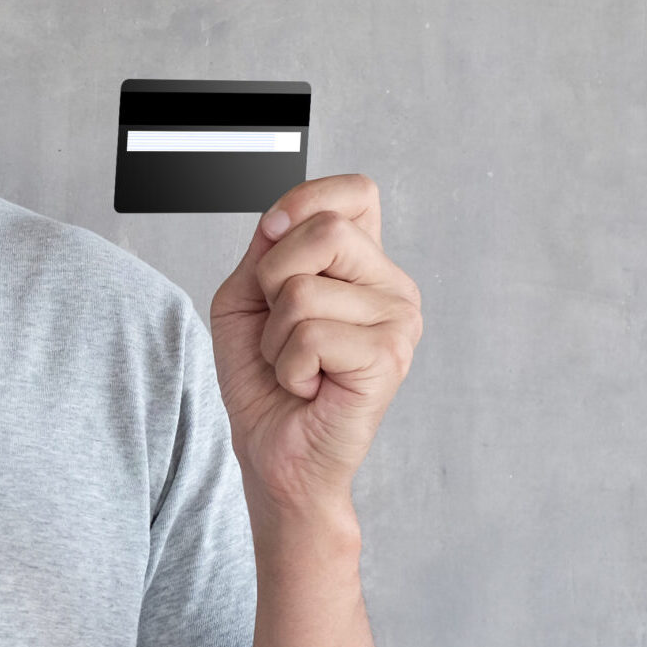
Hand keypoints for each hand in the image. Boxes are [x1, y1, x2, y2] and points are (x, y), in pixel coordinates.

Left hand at [208, 174, 422, 516]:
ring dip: (275, 336)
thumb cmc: (264, 380)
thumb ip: (267, 248)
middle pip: (323, 228)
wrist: (275, 453)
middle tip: (283, 329)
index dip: (304, 201)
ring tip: (297, 365)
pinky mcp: (389, 356)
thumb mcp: (247, 298)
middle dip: (271, 280)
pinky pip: (309, 335)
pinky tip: (310, 385)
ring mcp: (399, 320)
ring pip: (303, 289)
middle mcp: (393, 286)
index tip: (274, 237)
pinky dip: (288, 366)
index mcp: (365, 265)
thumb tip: (284, 217)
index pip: (356, 192)